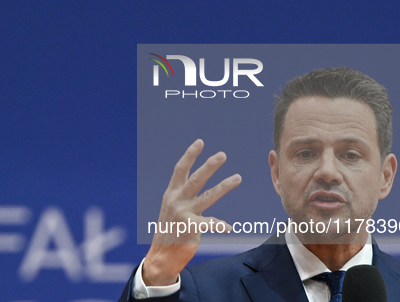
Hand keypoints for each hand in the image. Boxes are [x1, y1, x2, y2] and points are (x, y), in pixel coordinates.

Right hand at [142, 139, 241, 285]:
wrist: (161, 256)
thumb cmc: (169, 231)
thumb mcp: (171, 210)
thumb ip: (184, 198)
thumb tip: (204, 197)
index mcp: (171, 194)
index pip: (180, 170)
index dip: (190, 155)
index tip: (200, 142)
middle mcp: (176, 201)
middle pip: (195, 179)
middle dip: (209, 166)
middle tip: (222, 154)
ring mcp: (183, 214)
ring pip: (207, 196)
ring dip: (224, 186)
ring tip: (238, 177)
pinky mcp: (190, 228)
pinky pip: (210, 223)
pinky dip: (219, 224)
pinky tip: (228, 227)